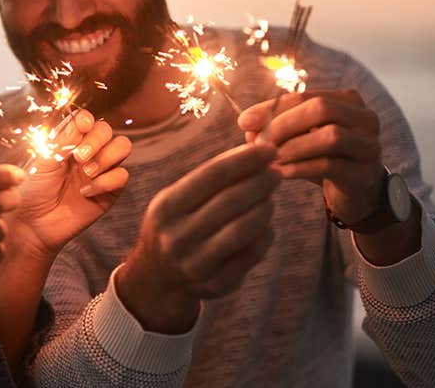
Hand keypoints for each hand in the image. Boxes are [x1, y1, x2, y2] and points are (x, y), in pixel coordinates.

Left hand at [11, 109, 131, 260]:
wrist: (33, 223)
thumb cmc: (34, 190)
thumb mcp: (44, 160)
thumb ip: (65, 139)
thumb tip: (83, 118)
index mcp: (70, 142)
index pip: (88, 121)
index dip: (88, 120)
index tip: (82, 127)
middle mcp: (88, 153)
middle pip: (108, 131)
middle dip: (97, 140)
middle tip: (78, 158)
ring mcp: (100, 171)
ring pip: (122, 147)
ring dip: (105, 157)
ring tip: (85, 172)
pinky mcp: (109, 191)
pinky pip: (122, 176)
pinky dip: (105, 182)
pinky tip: (85, 192)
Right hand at [117, 143, 278, 331]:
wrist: (157, 278)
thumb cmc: (175, 225)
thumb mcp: (177, 200)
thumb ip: (209, 179)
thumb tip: (254, 154)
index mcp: (166, 207)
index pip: (212, 175)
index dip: (244, 160)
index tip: (268, 149)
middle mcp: (177, 236)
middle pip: (230, 201)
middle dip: (260, 182)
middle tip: (277, 171)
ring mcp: (196, 264)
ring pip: (243, 230)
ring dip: (264, 208)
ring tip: (271, 197)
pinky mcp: (217, 284)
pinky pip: (251, 255)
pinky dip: (265, 235)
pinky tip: (267, 224)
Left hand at [238, 89, 381, 224]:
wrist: (357, 195)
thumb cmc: (324, 159)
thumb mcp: (300, 138)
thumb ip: (276, 126)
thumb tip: (247, 124)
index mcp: (347, 101)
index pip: (305, 96)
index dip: (272, 107)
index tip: (244, 122)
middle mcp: (365, 118)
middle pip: (322, 109)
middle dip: (284, 125)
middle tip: (259, 144)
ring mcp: (369, 146)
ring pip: (330, 137)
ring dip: (293, 147)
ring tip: (268, 159)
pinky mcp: (364, 173)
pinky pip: (330, 165)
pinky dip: (300, 168)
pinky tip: (280, 173)